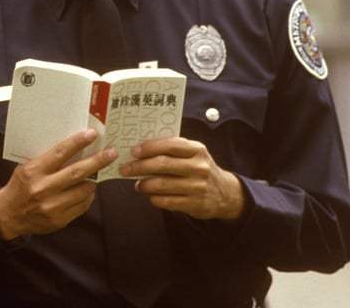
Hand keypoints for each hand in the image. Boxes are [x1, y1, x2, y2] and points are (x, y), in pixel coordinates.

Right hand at [0, 129, 116, 239]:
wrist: (9, 214)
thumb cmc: (21, 186)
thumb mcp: (26, 167)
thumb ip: (46, 160)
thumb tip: (73, 146)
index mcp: (33, 171)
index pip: (59, 153)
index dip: (77, 142)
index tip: (92, 134)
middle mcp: (43, 188)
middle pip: (76, 172)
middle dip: (97, 161)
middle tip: (111, 153)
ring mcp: (51, 206)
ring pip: (83, 190)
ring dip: (93, 181)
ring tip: (96, 174)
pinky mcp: (59, 220)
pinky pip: (82, 206)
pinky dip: (88, 196)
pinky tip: (87, 190)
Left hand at [119, 137, 245, 220]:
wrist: (225, 193)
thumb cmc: (199, 168)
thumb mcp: (192, 154)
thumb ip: (171, 149)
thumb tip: (139, 150)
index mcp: (197, 149)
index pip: (170, 145)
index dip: (149, 147)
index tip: (133, 151)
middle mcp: (199, 167)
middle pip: (162, 165)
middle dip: (139, 167)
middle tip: (125, 169)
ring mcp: (198, 186)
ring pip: (162, 185)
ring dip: (144, 184)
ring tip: (137, 184)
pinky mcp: (195, 204)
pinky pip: (166, 202)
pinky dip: (153, 198)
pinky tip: (149, 195)